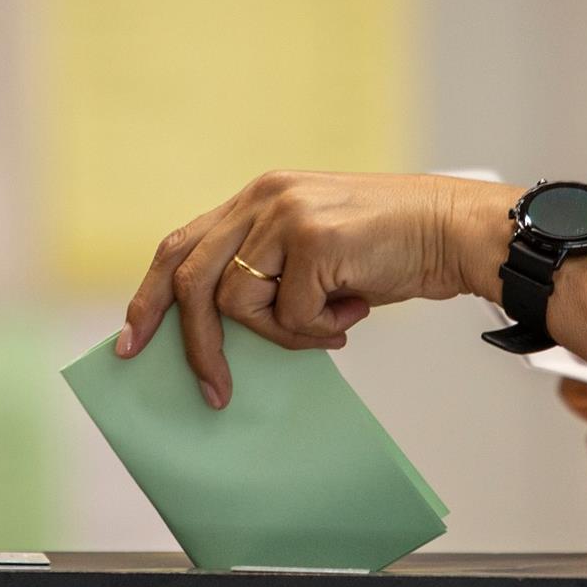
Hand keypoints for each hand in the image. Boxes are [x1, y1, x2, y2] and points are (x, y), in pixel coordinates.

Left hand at [119, 171, 517, 407]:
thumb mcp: (316, 252)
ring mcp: (285, 214)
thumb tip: (223, 333)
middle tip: (212, 389)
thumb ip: (270, 272)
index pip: (181, 245)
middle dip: (194, 343)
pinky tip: (355, 310)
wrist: (455, 231)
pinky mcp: (313, 238)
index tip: (131, 341)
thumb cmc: (391, 251)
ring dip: (285, 334)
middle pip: (192, 278)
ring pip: (240, 304)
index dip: (151, 294)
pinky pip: (290, 314)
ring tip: (331, 325)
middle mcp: (263, 197)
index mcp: (258, 197)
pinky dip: (320, 328)